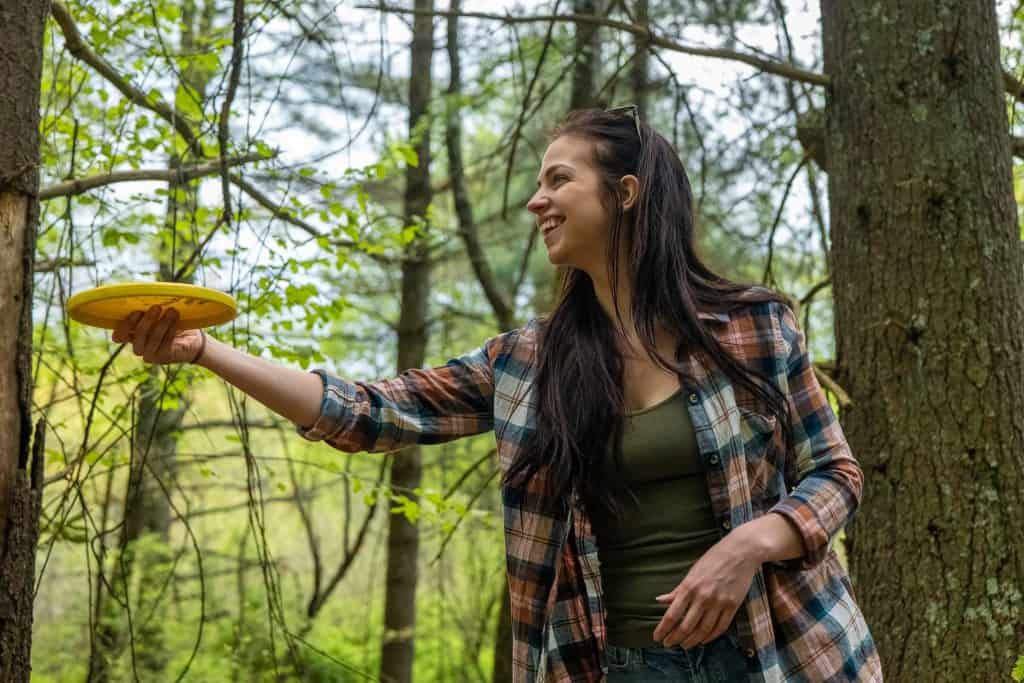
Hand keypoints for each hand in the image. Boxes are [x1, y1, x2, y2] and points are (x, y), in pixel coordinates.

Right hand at [112, 305, 203, 364]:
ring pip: (152, 339)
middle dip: (147, 320)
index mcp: (133, 336)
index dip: (124, 326)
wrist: (194, 340)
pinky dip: (171, 330)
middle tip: (157, 307)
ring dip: (162, 323)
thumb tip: (146, 292)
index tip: (136, 311)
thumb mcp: (160, 314)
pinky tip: (176, 319)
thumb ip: (150, 308)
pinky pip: (166, 343)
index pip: (119, 336)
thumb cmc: (173, 324)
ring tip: (172, 311)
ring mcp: (151, 355)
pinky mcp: (164, 358)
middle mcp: (139, 347)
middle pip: (137, 336)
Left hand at [652, 534, 758, 648]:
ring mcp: (719, 603)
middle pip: (686, 626)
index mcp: (689, 587)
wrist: (740, 552)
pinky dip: (710, 637)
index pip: (672, 615)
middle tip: (668, 644)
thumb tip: (660, 601)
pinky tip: (703, 640)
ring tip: (684, 645)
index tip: (657, 638)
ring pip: (702, 630)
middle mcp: (702, 597)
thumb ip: (677, 590)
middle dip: (675, 638)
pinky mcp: (733, 606)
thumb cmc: (713, 560)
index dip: (663, 629)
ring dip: (692, 641)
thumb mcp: (691, 572)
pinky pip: (720, 628)